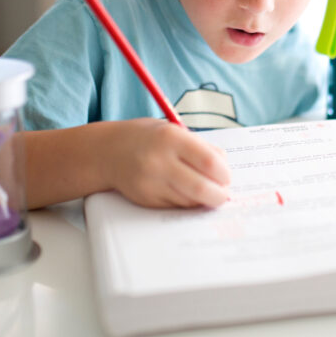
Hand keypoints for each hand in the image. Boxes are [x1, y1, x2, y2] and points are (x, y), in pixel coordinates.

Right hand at [103, 118, 229, 208]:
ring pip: (190, 200)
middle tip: (223, 194)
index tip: (227, 177)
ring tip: (206, 191)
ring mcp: (151, 182)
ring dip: (203, 199)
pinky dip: (187, 202)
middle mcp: (159, 160)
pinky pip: (175, 206)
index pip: (209, 162)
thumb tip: (225, 167)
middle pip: (201, 188)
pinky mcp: (145, 198)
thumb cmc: (149, 138)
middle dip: (219, 195)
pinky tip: (185, 192)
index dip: (224, 174)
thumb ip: (200, 146)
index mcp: (171, 138)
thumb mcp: (174, 130)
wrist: (108, 151)